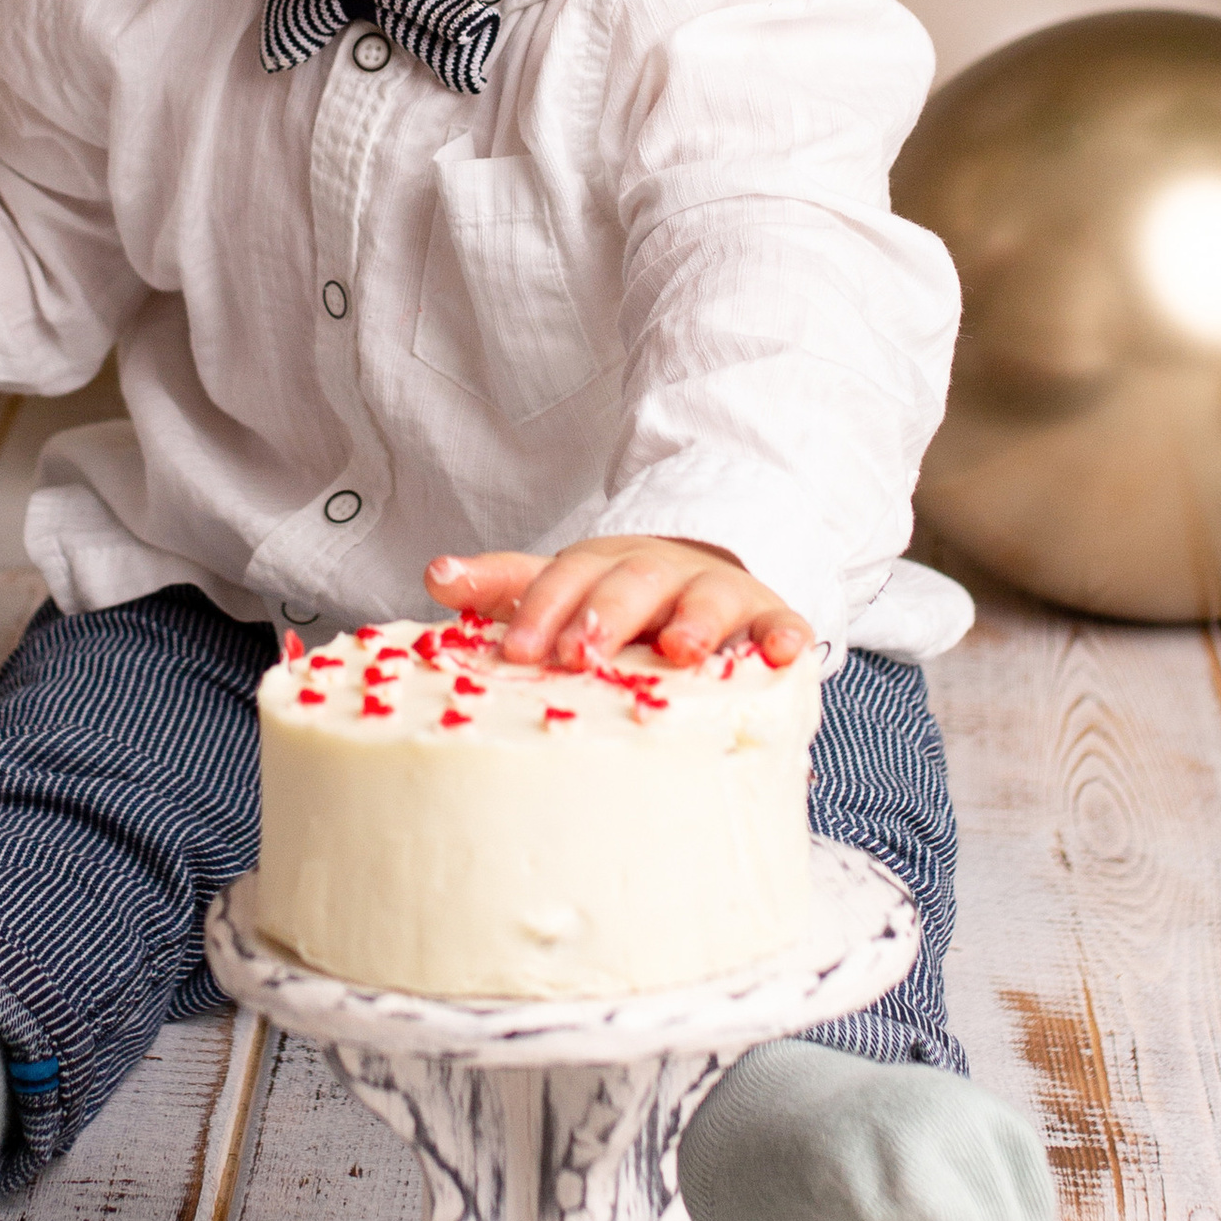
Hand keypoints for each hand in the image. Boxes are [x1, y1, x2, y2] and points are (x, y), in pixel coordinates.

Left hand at [425, 536, 809, 670]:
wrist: (699, 579)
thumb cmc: (615, 604)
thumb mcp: (559, 588)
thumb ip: (501, 585)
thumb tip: (434, 573)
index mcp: (603, 566)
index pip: (567, 577)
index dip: (542, 610)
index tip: (520, 651)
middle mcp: (659, 571)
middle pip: (633, 582)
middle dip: (609, 614)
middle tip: (583, 652)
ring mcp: (715, 592)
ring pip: (708, 597)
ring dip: (695, 620)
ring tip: (680, 650)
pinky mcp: (766, 618)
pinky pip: (780, 623)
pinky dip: (785, 635)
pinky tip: (785, 653)